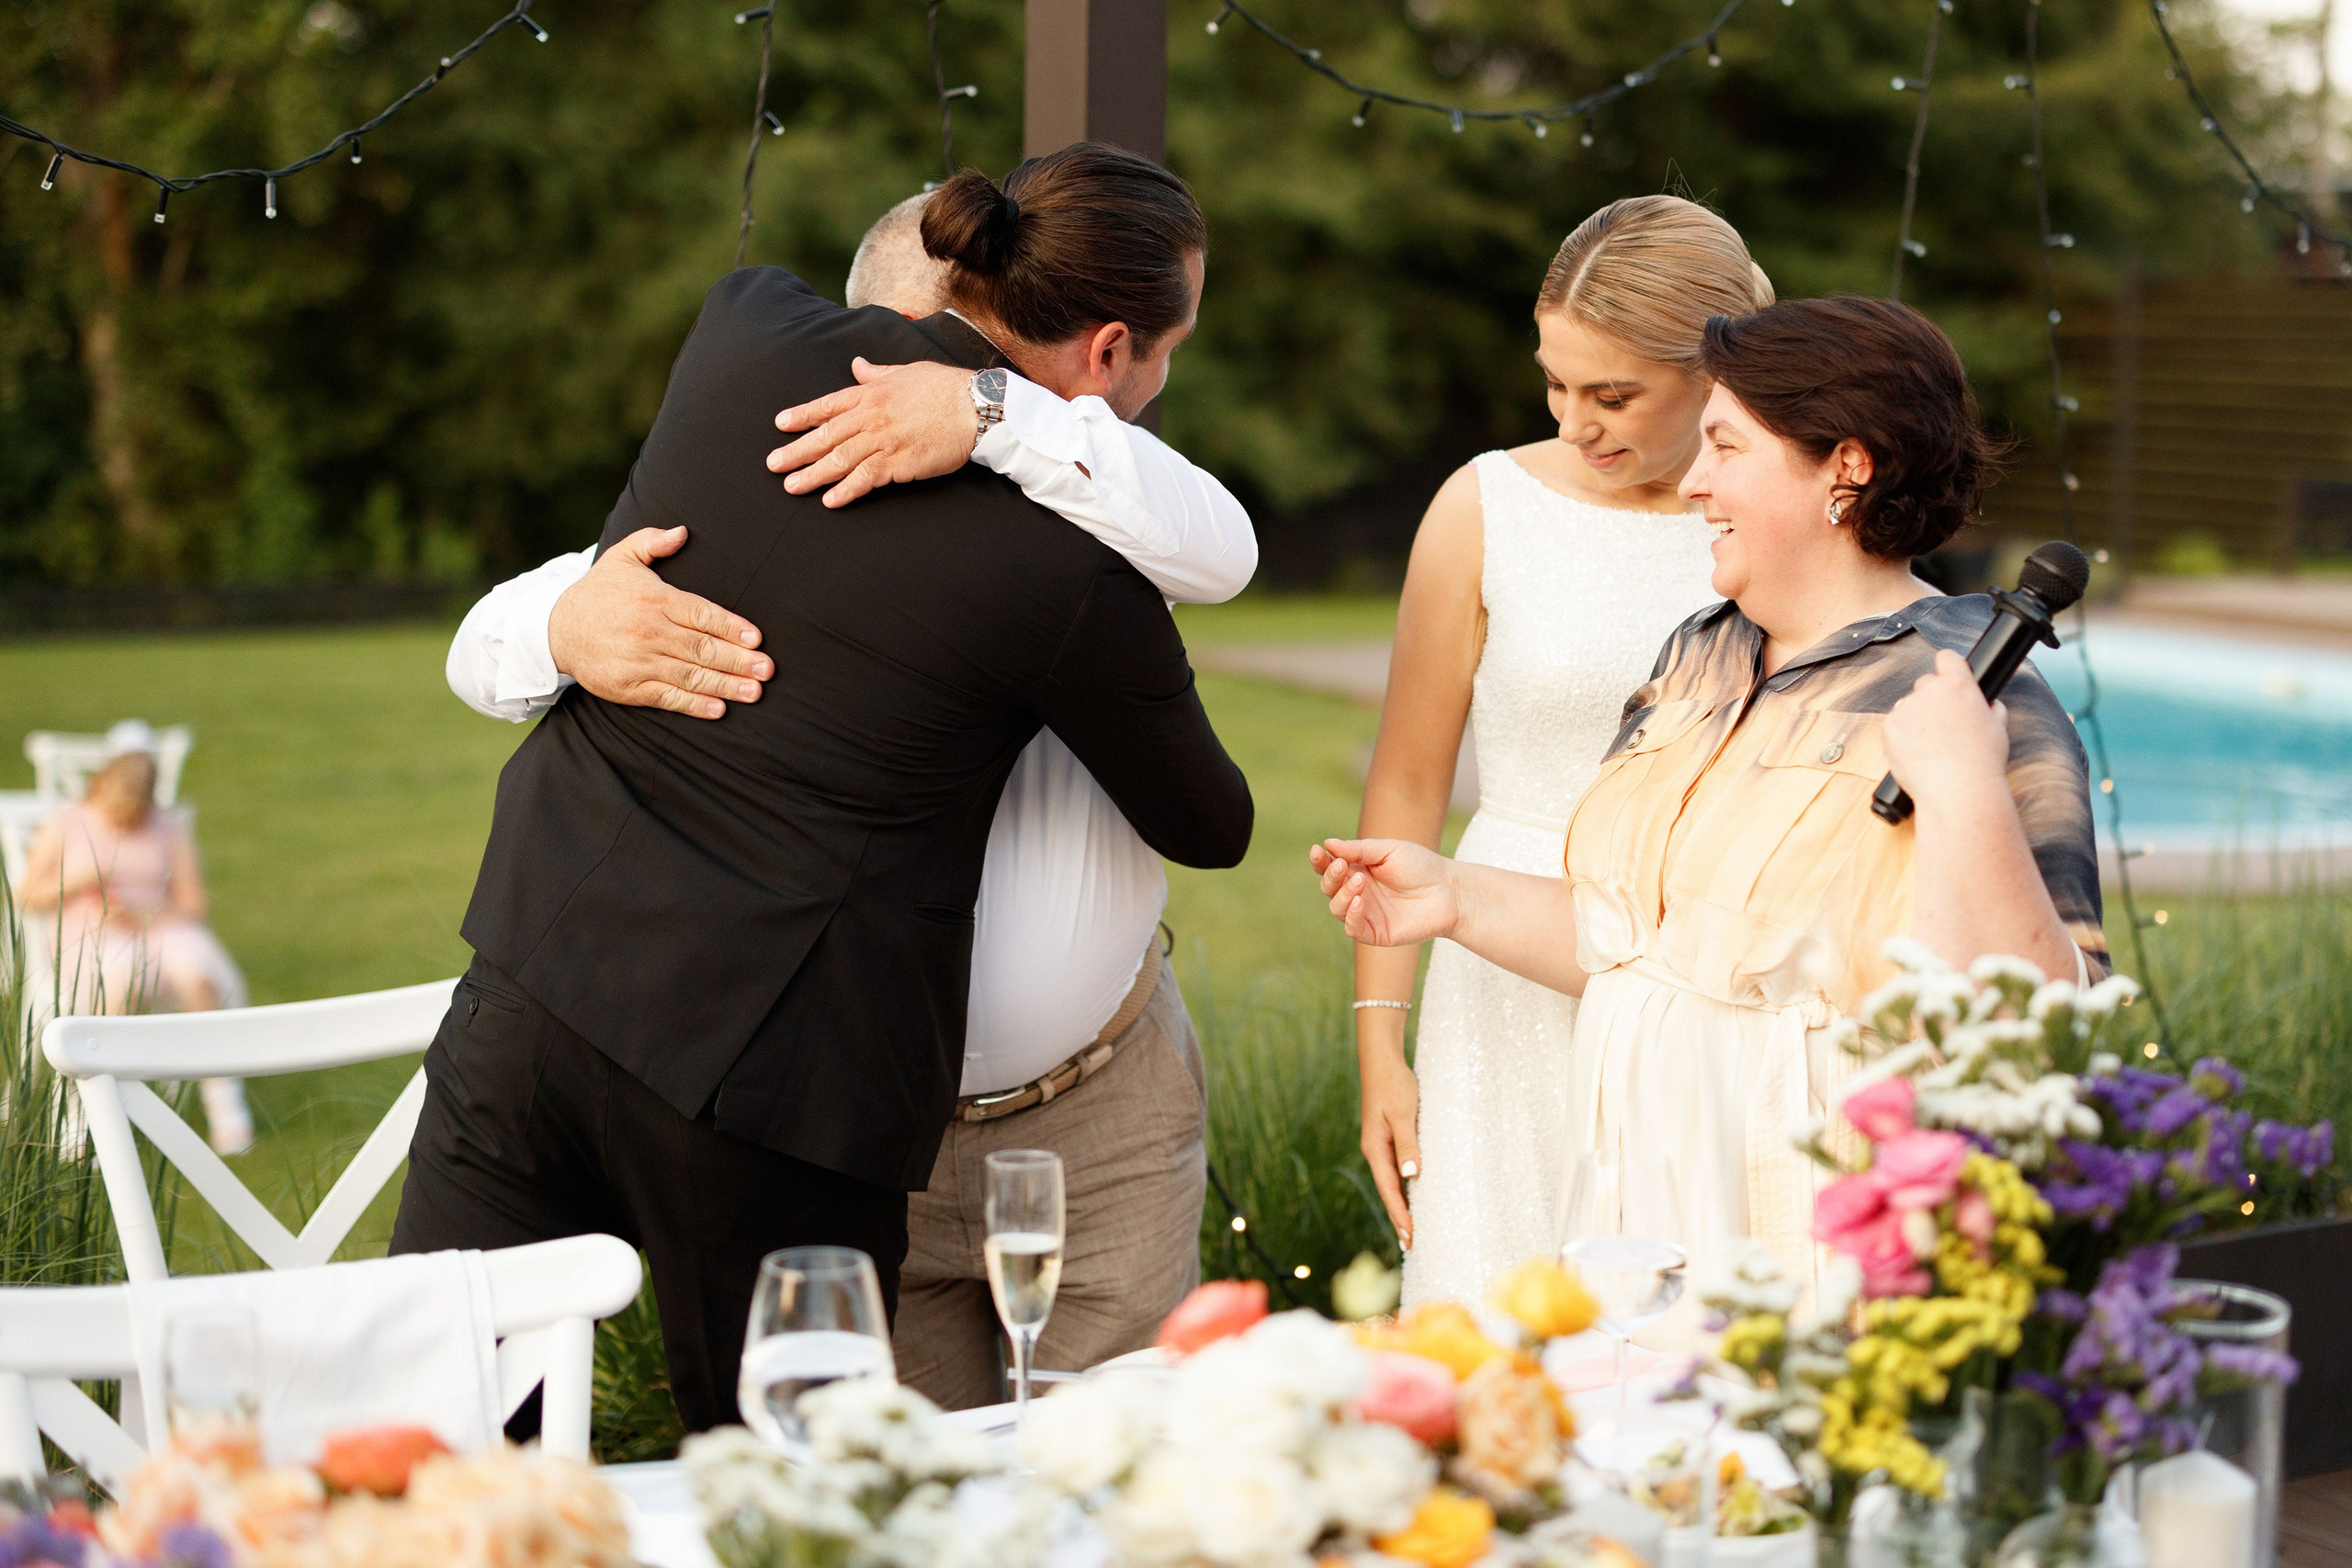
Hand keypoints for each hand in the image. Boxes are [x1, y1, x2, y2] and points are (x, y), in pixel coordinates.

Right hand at [546, 527, 771, 719]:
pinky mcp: (629, 687)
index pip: (701, 614)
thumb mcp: (622, 557)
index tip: (756, 639)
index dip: (731, 627)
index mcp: (655, 599)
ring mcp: (640, 661)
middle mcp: (650, 631)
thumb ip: (653, 541)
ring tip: (754, 691)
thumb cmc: (599, 592)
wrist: (556, 629)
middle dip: (738, 660)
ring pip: (690, 675)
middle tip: (767, 670)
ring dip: (725, 685)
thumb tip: (683, 531)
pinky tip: (719, 709)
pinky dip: (694, 705)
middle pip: (702, 648)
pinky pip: (668, 697)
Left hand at [768, 359, 979, 507]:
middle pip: (826, 436)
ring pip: (840, 459)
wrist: (975, 406)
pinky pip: (866, 478)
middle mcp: (871, 416)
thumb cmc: (945, 387)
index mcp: (871, 393)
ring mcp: (884, 440)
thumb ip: (877, 374)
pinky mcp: (900, 463)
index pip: (828, 405)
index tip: (781, 425)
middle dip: (797, 451)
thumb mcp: (906, 371)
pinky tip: (830, 501)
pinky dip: (847, 490)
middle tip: (773, 465)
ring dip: (813, 475)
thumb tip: (857, 365)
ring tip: (792, 487)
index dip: (802, 415)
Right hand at [1310, 838, 1460, 946]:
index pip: (1330, 867)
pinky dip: (1350, 916)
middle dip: (1330, 876)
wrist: (1449, 891)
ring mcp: (1366, 914)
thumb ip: (1359, 850)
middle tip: (1341, 865)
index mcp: (1359, 871)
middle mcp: (1358, 893)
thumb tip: (1327, 844)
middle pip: (1329, 887)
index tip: (1317, 851)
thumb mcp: (1389, 850)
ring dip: (1341, 894)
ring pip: (1336, 908)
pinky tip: (1357, 901)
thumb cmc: (1421, 866)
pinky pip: (1352, 928)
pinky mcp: (1376, 933)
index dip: (1320, 861)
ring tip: (1359, 881)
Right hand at [1359, 1053, 1421, 1247]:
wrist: (1382, 1060)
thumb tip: (1411, 1175)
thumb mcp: (1404, 1113)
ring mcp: (1380, 1145)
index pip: (1390, 1190)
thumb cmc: (1394, 1085)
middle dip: (1399, 1218)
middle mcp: (1375, 1151)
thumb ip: (1407, 1144)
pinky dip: (1403, 1186)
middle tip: (1410, 1245)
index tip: (1410, 1238)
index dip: (1400, 1215)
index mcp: (1375, 1149)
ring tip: (1411, 1228)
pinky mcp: (1388, 1138)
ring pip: (1392, 1182)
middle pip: (1388, 1191)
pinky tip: (1412, 1193)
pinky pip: (1396, 1169)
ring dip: (1401, 1204)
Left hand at [1882, 648, 2011, 809]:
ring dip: (1915, 718)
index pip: (1947, 658)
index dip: (1948, 667)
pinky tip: (1917, 752)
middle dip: (1932, 699)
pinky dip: (1901, 735)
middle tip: (1942, 726)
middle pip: (1926, 684)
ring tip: (1931, 746)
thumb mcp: (1999, 728)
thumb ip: (1991, 709)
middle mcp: (1930, 691)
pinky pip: (1894, 724)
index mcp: (1959, 685)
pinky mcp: (1889, 726)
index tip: (1947, 675)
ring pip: (1908, 706)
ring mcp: (1907, 708)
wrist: (1957, 790)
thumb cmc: (1982, 762)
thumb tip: (1989, 704)